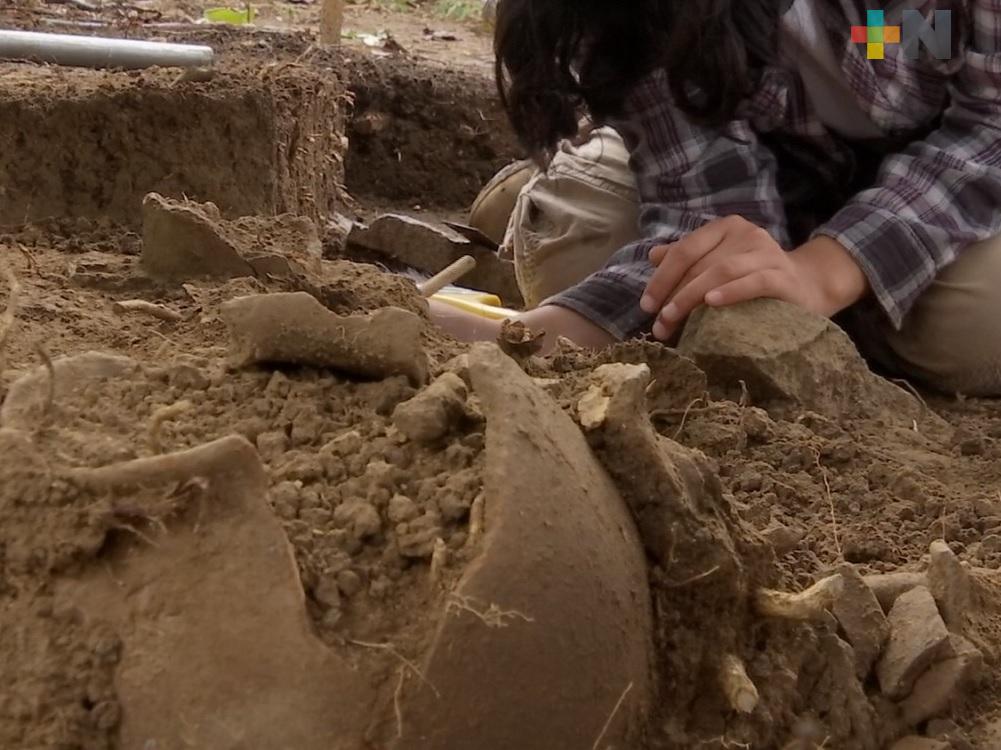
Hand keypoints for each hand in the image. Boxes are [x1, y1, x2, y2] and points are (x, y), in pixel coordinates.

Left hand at [639, 216, 868, 339]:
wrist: (808, 286)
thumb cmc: (753, 277)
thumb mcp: (718, 263)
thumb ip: (689, 258)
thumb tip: (653, 256)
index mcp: (724, 228)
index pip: (685, 249)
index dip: (662, 277)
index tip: (647, 305)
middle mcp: (745, 234)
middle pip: (699, 263)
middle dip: (673, 295)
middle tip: (659, 324)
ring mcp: (766, 253)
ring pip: (721, 271)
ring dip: (692, 296)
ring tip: (674, 319)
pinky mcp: (783, 276)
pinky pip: (754, 282)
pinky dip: (731, 292)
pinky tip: (711, 303)